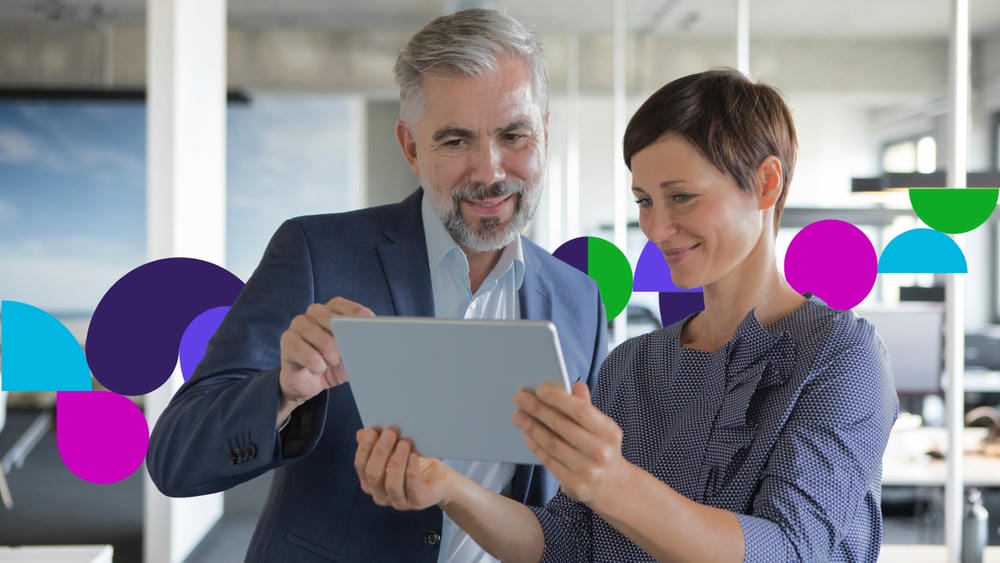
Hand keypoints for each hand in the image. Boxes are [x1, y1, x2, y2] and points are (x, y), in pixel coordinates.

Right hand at [278, 297, 373, 414]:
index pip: (345, 306)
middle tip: (348, 349)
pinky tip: (318, 368)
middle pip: (327, 315)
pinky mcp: (287, 342)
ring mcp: (298, 325)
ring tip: (333, 361)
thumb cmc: (335, 364)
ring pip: (311, 329)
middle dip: (340, 333)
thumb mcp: (354, 355)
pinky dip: (312, 360)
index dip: (356, 315)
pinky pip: (299, 347)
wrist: (311, 383)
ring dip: (326, 347)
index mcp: (333, 311)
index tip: (368, 324)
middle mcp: (314, 313)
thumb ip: (365, 344)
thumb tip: (381, 342)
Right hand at [354, 427, 454, 509]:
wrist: (441, 479)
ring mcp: (399, 501)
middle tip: (390, 432)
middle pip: (374, 475)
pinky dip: (411, 471)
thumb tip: (362, 433)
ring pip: (391, 485)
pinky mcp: (418, 501)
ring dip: (396, 462)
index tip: (372, 430)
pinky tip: (414, 456)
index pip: (361, 466)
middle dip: (380, 452)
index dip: (364, 448)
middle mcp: (381, 494)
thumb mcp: (396, 450)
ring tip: (404, 443)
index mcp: (371, 482)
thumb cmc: (416, 463)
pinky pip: (412, 488)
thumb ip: (379, 443)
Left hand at [512, 382, 628, 507]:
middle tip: (520, 398)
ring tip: (518, 416)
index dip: (558, 399)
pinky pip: (548, 460)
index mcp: (609, 433)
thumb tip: (576, 386)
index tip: (539, 389)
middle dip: (537, 410)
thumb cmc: (602, 449)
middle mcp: (600, 452)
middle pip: (562, 426)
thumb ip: (587, 407)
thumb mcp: (602, 428)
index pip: (580, 410)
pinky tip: (526, 434)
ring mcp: (587, 471)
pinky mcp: (573, 484)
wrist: (612, 486)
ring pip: (551, 444)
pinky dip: (535, 445)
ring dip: (531, 427)